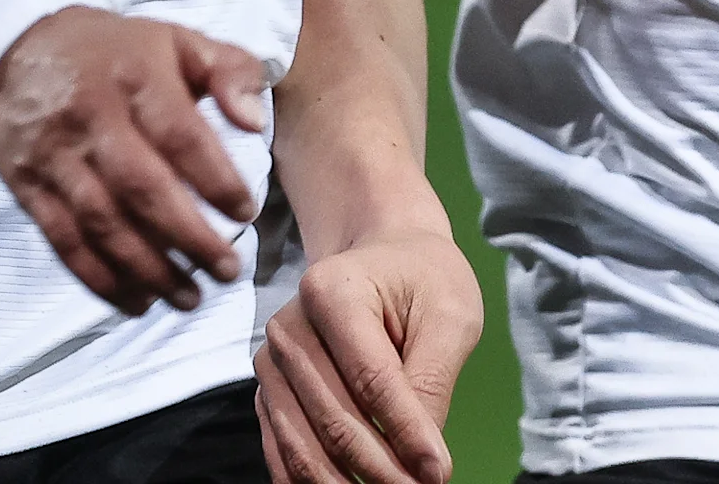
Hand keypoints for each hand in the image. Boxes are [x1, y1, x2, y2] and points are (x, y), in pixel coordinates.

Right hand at [0, 7, 269, 314]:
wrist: (17, 49)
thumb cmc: (117, 51)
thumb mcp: (178, 39)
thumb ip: (229, 71)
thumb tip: (254, 122)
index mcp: (135, 75)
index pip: (179, 135)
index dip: (215, 179)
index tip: (246, 212)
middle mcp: (90, 117)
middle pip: (141, 188)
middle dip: (189, 237)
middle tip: (228, 270)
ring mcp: (54, 155)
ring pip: (101, 223)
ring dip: (148, 269)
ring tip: (190, 297)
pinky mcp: (27, 186)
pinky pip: (63, 240)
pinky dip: (100, 278)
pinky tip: (137, 300)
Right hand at [256, 230, 485, 483]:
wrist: (381, 258)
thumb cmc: (421, 280)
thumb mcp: (449, 315)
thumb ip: (433, 382)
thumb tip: (422, 460)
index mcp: (332, 290)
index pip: (371, 379)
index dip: (405, 432)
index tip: (439, 472)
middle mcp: (288, 327)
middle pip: (334, 418)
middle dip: (381, 469)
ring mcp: (272, 362)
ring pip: (304, 444)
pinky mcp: (269, 391)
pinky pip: (283, 449)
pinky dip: (311, 481)